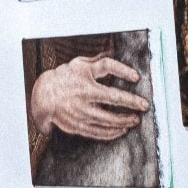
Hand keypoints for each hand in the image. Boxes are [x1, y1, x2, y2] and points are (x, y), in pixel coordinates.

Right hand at [30, 54, 148, 140]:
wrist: (43, 96)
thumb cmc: (65, 77)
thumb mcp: (80, 65)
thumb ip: (99, 62)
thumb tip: (115, 53)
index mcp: (85, 82)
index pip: (109, 75)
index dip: (123, 72)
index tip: (137, 78)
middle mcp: (83, 99)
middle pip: (112, 104)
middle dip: (130, 106)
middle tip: (143, 108)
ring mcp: (80, 115)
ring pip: (106, 122)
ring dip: (123, 122)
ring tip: (134, 121)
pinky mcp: (77, 126)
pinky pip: (97, 133)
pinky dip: (111, 133)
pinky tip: (120, 130)